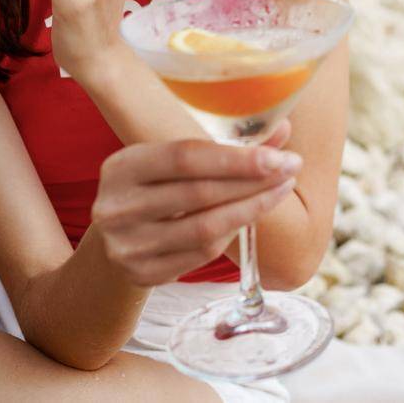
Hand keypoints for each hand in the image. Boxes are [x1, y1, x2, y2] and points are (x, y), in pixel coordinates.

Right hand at [93, 126, 299, 286]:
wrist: (112, 243)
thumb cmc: (154, 188)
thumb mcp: (172, 161)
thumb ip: (224, 143)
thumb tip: (282, 128)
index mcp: (122, 167)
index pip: (185, 157)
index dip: (235, 157)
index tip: (278, 155)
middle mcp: (118, 208)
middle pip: (200, 193)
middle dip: (253, 180)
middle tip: (291, 168)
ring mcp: (128, 246)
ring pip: (206, 228)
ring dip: (252, 208)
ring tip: (281, 189)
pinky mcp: (143, 274)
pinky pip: (202, 254)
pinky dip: (232, 232)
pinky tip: (250, 214)